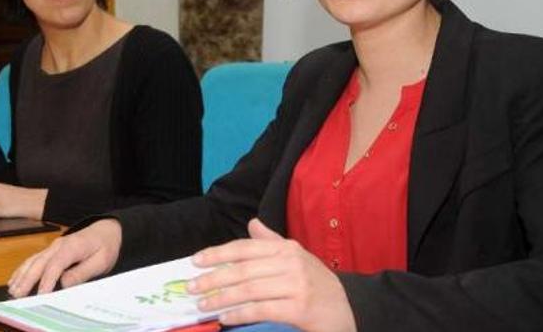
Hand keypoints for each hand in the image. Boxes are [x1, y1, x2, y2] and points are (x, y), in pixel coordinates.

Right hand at [8, 218, 121, 296]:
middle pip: (39, 263)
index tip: (41, 295)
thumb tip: (64, 284)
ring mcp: (53, 247)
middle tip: (18, 295)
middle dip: (27, 279)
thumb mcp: (101, 261)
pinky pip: (34, 259)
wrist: (107, 230)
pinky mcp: (51, 250)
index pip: (56, 265)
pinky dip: (23, 269)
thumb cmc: (105, 246)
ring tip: (13, 290)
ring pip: (33, 261)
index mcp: (72, 247)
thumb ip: (82, 272)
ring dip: (22, 275)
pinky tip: (15, 279)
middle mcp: (58, 245)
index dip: (47, 280)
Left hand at [188, 219, 355, 331]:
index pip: (244, 248)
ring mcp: (297, 285)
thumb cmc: (317, 285)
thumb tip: (252, 223)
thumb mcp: (296, 258)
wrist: (350, 309)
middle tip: (192, 287)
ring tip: (203, 304)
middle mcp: (291, 263)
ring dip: (221, 298)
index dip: (217, 254)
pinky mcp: (300, 308)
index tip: (195, 261)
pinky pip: (261, 309)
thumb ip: (272, 243)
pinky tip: (225, 317)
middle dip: (213, 279)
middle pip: (242, 270)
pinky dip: (239, 314)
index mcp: (286, 249)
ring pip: (249, 290)